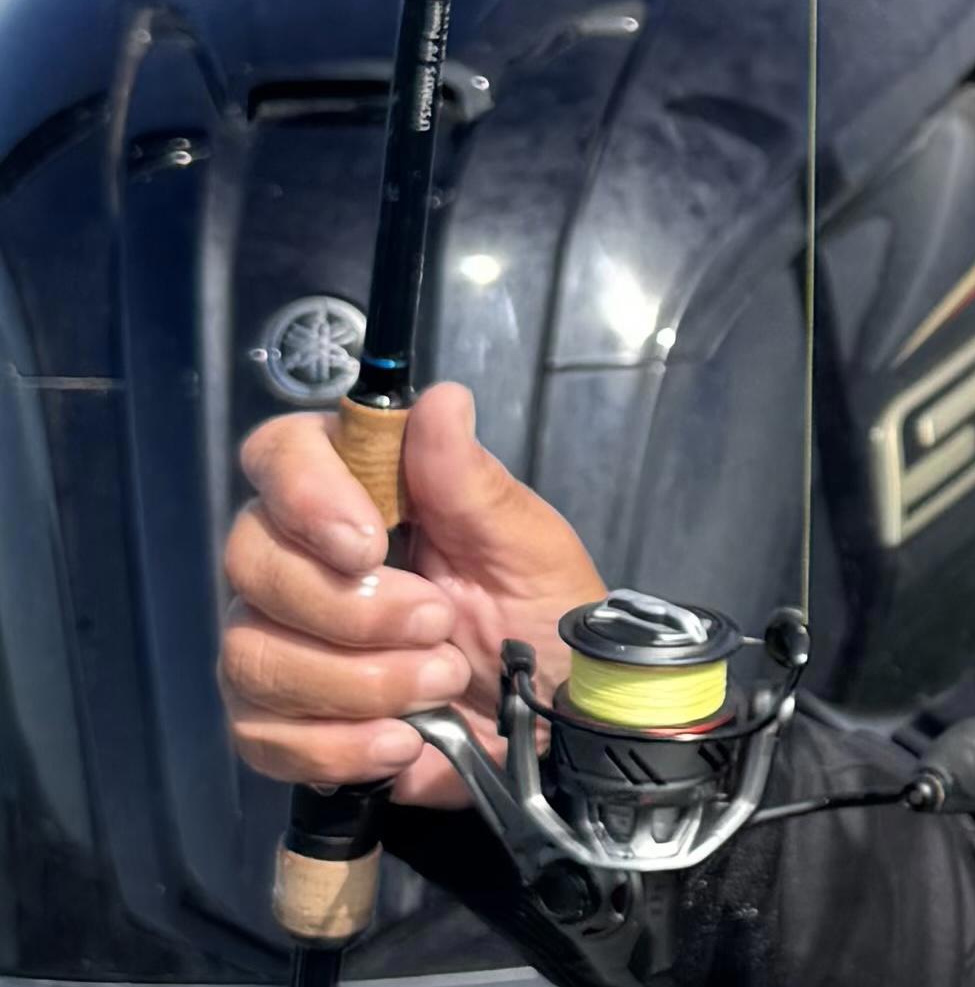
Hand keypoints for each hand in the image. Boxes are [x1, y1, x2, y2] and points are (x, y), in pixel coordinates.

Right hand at [221, 383, 605, 807]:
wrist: (553, 719)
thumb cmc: (543, 612)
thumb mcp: (526, 545)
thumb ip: (470, 482)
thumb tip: (440, 400)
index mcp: (360, 491)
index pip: (279, 453)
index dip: (305, 494)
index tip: (366, 542)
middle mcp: (300, 558)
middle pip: (250, 561)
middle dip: (351, 608)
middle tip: (440, 623)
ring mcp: (279, 641)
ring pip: (251, 654)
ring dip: (357, 681)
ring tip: (441, 683)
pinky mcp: (279, 722)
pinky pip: (260, 735)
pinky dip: (338, 745)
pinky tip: (403, 742)